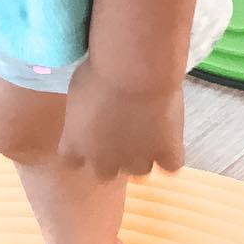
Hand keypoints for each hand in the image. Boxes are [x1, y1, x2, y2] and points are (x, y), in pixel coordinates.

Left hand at [59, 59, 185, 179]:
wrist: (135, 71)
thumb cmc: (99, 72)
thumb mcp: (77, 90)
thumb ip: (82, 112)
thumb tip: (90, 111)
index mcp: (75, 144)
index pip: (72, 161)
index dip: (84, 149)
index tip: (91, 134)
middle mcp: (103, 160)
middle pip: (105, 172)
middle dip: (113, 156)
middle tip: (121, 131)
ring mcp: (136, 160)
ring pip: (139, 170)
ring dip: (142, 154)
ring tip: (149, 129)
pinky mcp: (165, 154)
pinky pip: (171, 166)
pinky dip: (171, 154)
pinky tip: (170, 137)